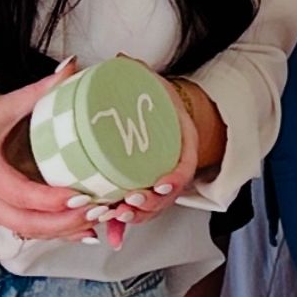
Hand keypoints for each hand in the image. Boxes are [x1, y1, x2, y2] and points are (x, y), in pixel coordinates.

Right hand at [0, 68, 102, 241]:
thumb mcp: (0, 107)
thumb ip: (38, 92)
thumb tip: (71, 70)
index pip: (20, 194)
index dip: (52, 200)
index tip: (81, 195)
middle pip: (28, 224)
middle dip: (65, 222)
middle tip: (98, 212)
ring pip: (29, 232)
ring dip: (63, 231)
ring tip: (98, 222)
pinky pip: (27, 231)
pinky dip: (54, 232)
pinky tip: (81, 231)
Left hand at [82, 76, 227, 249]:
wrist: (155, 116)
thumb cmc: (152, 102)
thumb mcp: (148, 83)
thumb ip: (137, 70)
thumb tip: (120, 58)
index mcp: (182, 143)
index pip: (185, 165)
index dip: (174, 178)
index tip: (161, 184)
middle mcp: (172, 168)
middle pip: (166, 196)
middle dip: (149, 205)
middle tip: (129, 202)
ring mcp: (156, 185)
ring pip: (150, 210)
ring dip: (134, 219)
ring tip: (115, 217)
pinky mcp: (139, 194)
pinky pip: (134, 216)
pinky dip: (122, 229)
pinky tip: (111, 238)